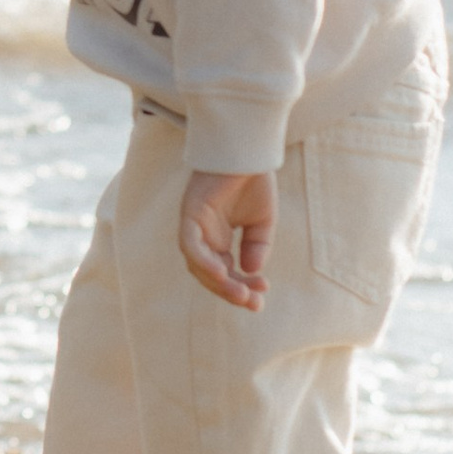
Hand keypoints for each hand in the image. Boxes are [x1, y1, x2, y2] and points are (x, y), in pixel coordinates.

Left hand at [180, 169, 274, 309]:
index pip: (224, 272)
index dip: (241, 287)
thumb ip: (256, 247)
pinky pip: (190, 244)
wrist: (249, 150)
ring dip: (218, 283)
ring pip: (198, 264)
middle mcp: (203, 235)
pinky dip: (203, 261)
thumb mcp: (262, 222)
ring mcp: (193, 225)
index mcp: (217, 239)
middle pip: (209, 274)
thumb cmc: (254, 181)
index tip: (262, 295)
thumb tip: (251, 273)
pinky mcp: (189, 213)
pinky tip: (222, 273)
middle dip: (231, 291)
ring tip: (241, 294)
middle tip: (253, 303)